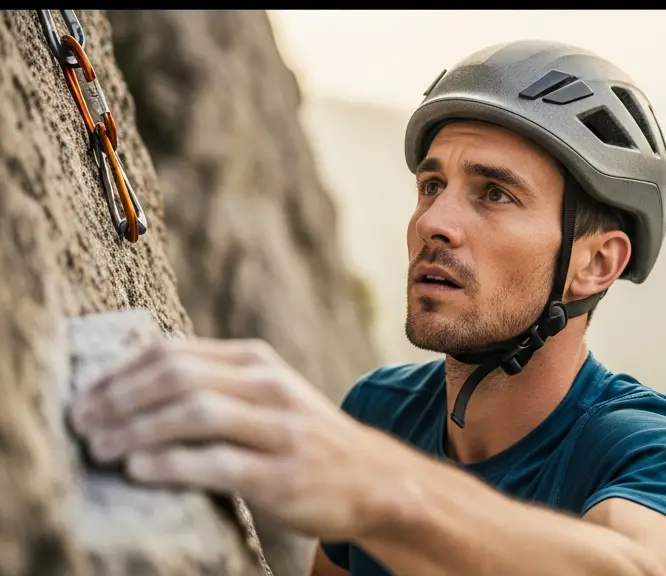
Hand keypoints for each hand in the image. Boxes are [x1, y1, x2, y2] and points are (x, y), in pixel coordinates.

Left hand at [69, 337, 389, 540]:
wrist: (373, 478)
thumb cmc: (303, 439)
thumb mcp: (266, 394)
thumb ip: (215, 383)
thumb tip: (131, 384)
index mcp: (256, 361)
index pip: (171, 352)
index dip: (118, 373)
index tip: (85, 398)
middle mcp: (267, 386)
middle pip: (176, 377)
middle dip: (119, 399)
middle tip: (82, 425)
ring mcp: (278, 428)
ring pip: (193, 414)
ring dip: (135, 430)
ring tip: (100, 448)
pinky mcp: (280, 473)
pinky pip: (217, 462)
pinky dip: (170, 464)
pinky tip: (139, 470)